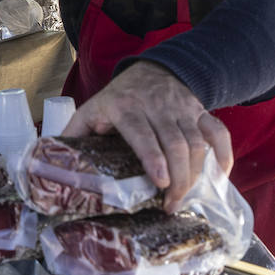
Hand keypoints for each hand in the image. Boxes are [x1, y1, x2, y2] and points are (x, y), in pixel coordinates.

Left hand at [60, 60, 233, 212]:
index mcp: (126, 107)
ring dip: (195, 174)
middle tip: (171, 206)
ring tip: (186, 200)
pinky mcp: (201, 111)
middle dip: (177, 178)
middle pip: (175, 143)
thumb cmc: (119, 98)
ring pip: (197, 142)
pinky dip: (224, 155)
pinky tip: (221, 179)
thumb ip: (74, 133)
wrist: (154, 68)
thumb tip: (49, 161)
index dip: (152, 156)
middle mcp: (157, 106)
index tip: (159, 181)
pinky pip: (219, 132)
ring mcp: (182, 108)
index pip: (142, 132)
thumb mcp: (92, 110)